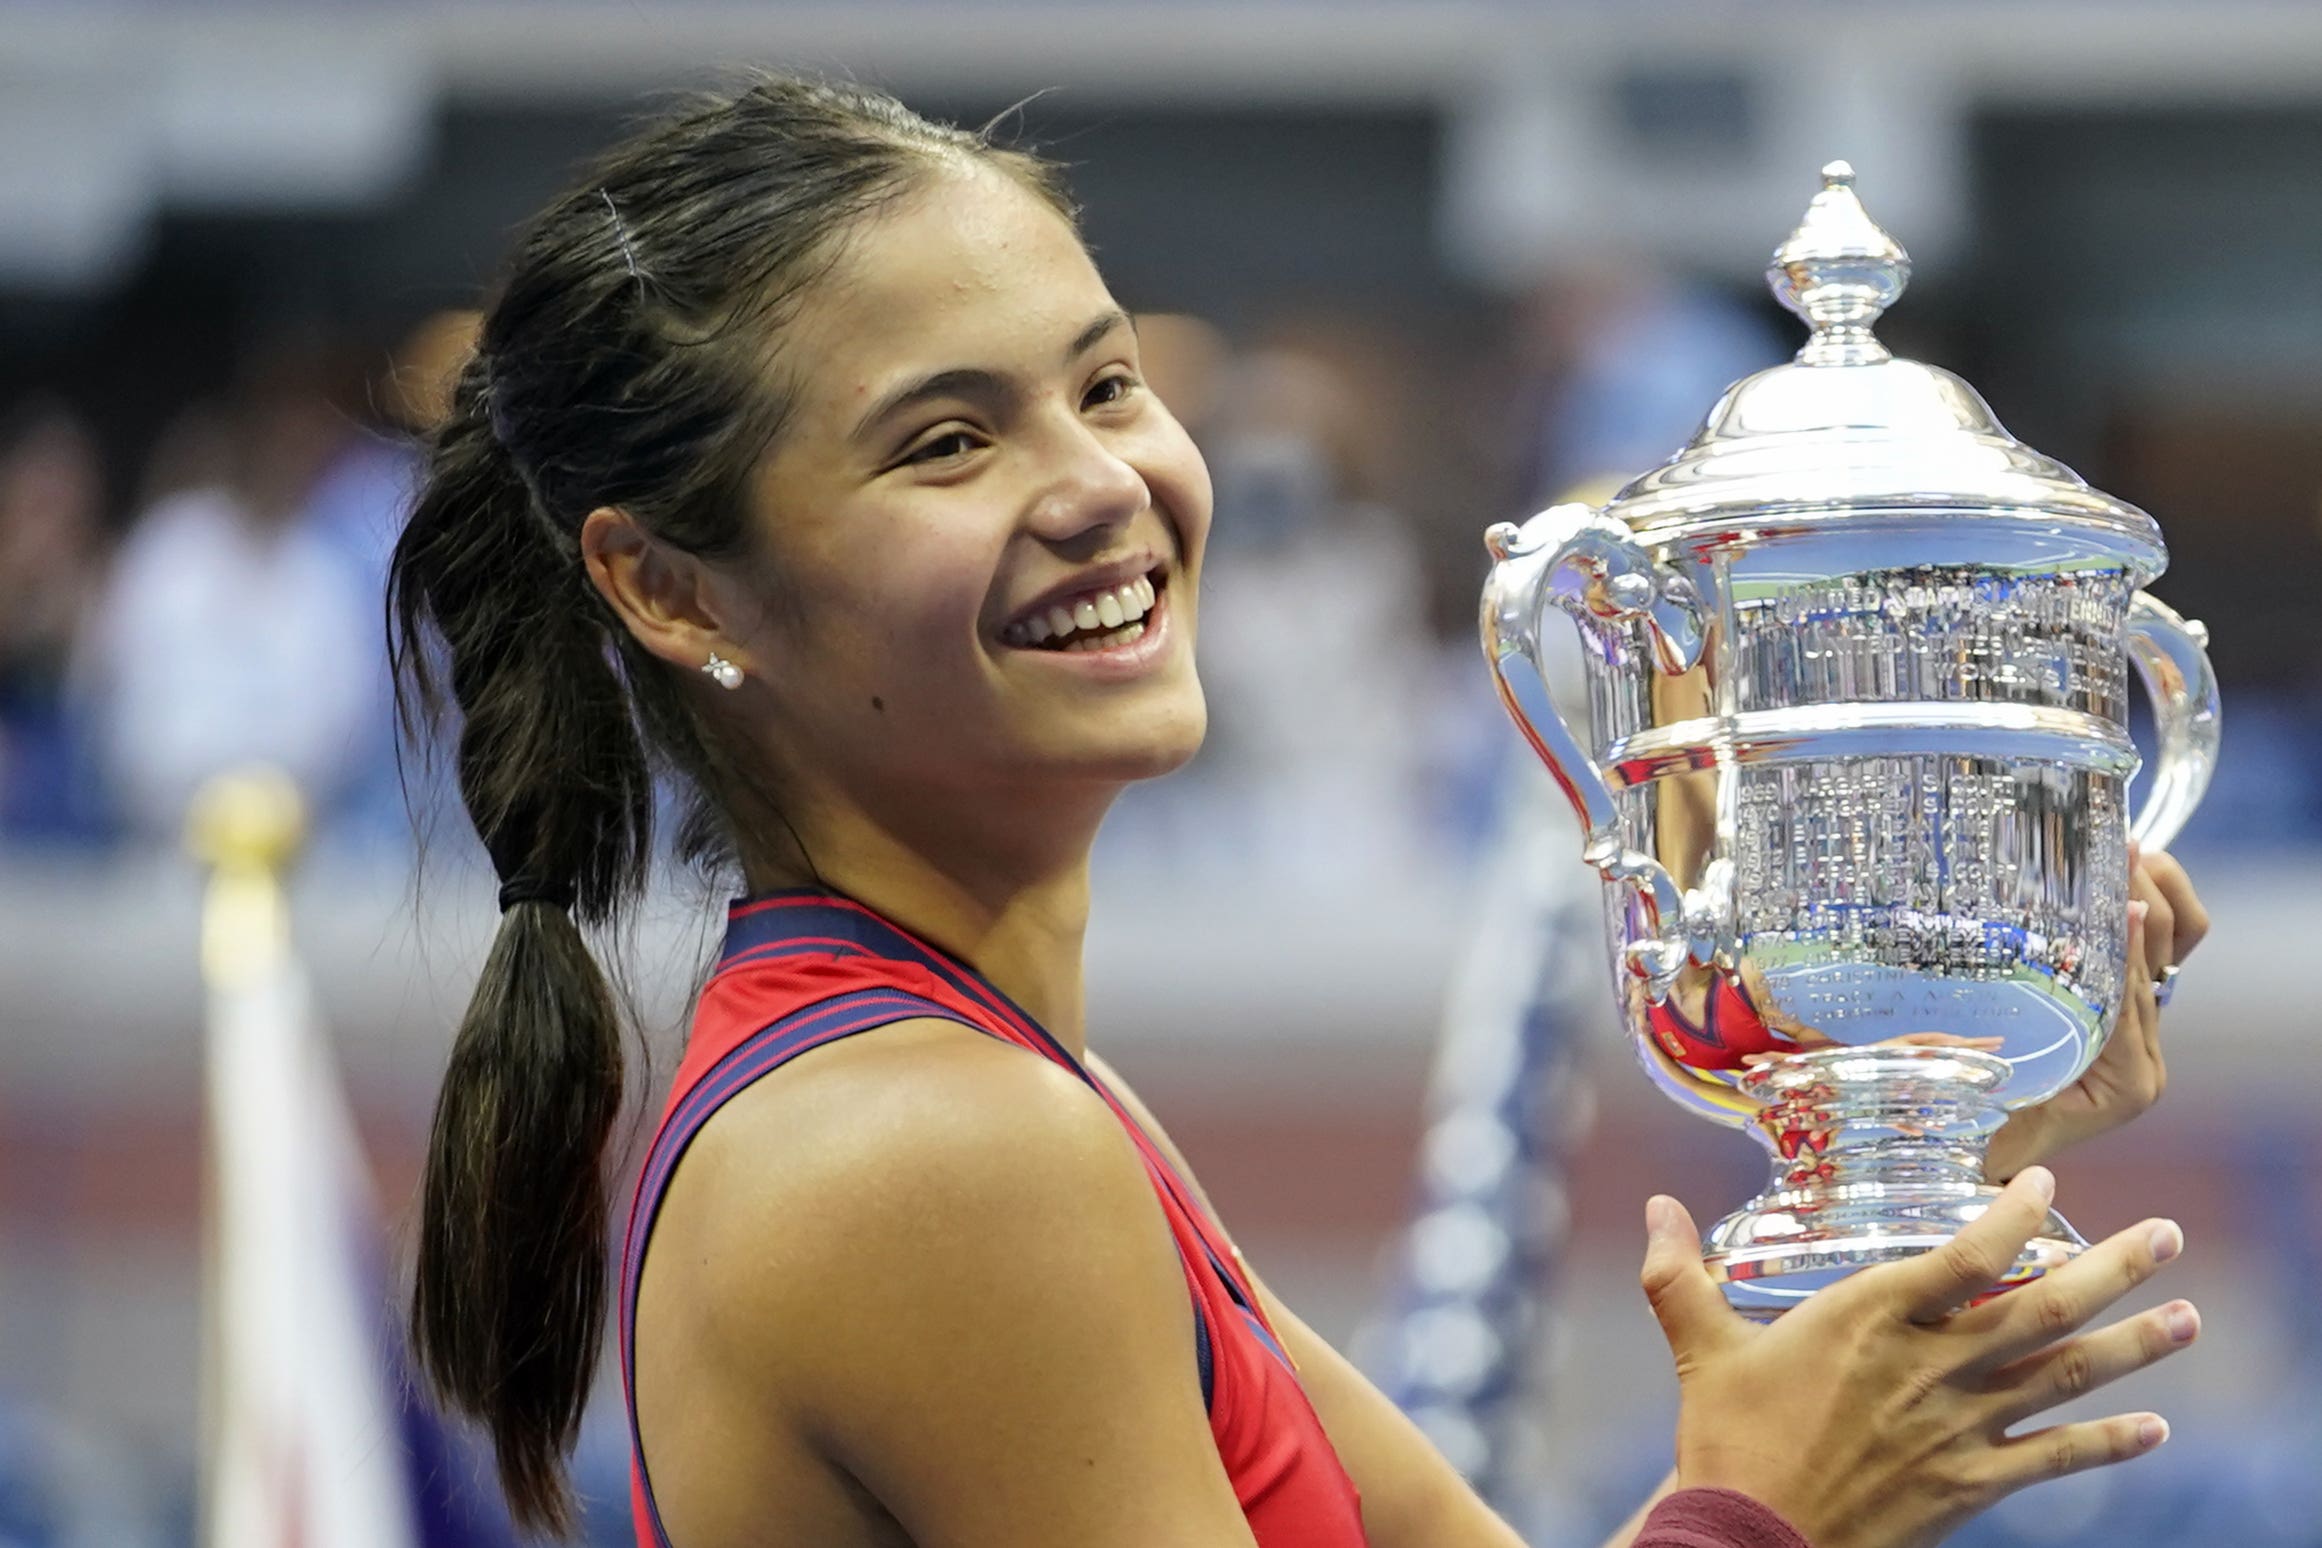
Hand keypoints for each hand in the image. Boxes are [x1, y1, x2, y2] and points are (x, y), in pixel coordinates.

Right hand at [1640, 1167, 2196, 1547]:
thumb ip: (1678, 1272)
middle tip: (2168, 1234)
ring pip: (2064, 1375)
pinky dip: (2108, 1443)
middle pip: (2041, 1306)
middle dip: (2113, 1268)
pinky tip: (2151, 1427)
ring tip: (2189, 1316)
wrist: (1751, 1539)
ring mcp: (1957, 1428)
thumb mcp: (1698, 1344)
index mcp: (1869, 1319)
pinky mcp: (1969, 1484)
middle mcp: (1929, 1366)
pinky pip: (2055, 1459)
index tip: (2046, 1183)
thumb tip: (1655, 1206)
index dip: (2013, 1216)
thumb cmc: (1726, 1439)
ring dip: (2134, 1345)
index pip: (1963, 1254)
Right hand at [1986, 848, 2209, 1178]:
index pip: (2128, 997)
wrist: (1992, 1154)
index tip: (2121, 903)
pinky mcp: (2126, 1016)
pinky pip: (2151, 956)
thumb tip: (1953, 1037)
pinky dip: (2143, 914)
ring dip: (2148, 899)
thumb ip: (1991, 1075)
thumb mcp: (1990, 1105)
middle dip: (2140, 905)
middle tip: (2120, 851)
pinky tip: (2123, 875)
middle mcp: (2144, 1057)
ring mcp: (2139, 1035)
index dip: (2123, 948)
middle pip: (2154, 965)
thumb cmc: (1985, 1136)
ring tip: (2124, 850)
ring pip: (2164, 954)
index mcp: (2127, 1082)